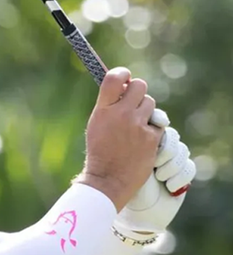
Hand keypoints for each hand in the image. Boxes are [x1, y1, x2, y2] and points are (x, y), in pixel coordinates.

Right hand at [76, 68, 164, 211]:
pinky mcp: (152, 138)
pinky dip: (151, 130)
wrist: (107, 180)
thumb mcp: (96, 125)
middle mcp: (121, 114)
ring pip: (151, 104)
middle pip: (140, 86)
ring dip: (145, 112)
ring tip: (135, 126)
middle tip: (133, 102)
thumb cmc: (100, 153)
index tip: (125, 77)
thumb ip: (109, 106)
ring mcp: (138, 126)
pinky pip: (158, 124)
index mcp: (103, 110)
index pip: (115, 78)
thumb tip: (124, 88)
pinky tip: (141, 140)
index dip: (122, 73)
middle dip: (138, 91)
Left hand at [114, 126, 196, 239]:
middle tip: (154, 161)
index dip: (158, 123)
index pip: (157, 123)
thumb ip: (131, 134)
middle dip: (165, 148)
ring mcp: (168, 163)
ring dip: (171, 165)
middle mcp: (154, 150)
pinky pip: (189, 167)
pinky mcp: (180, 177)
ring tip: (158, 177)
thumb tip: (142, 116)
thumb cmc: (119, 181)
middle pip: (172, 136)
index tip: (155, 129)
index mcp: (139, 141)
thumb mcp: (122, 154)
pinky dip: (179, 177)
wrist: (130, 209)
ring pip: (182, 151)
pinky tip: (168, 186)